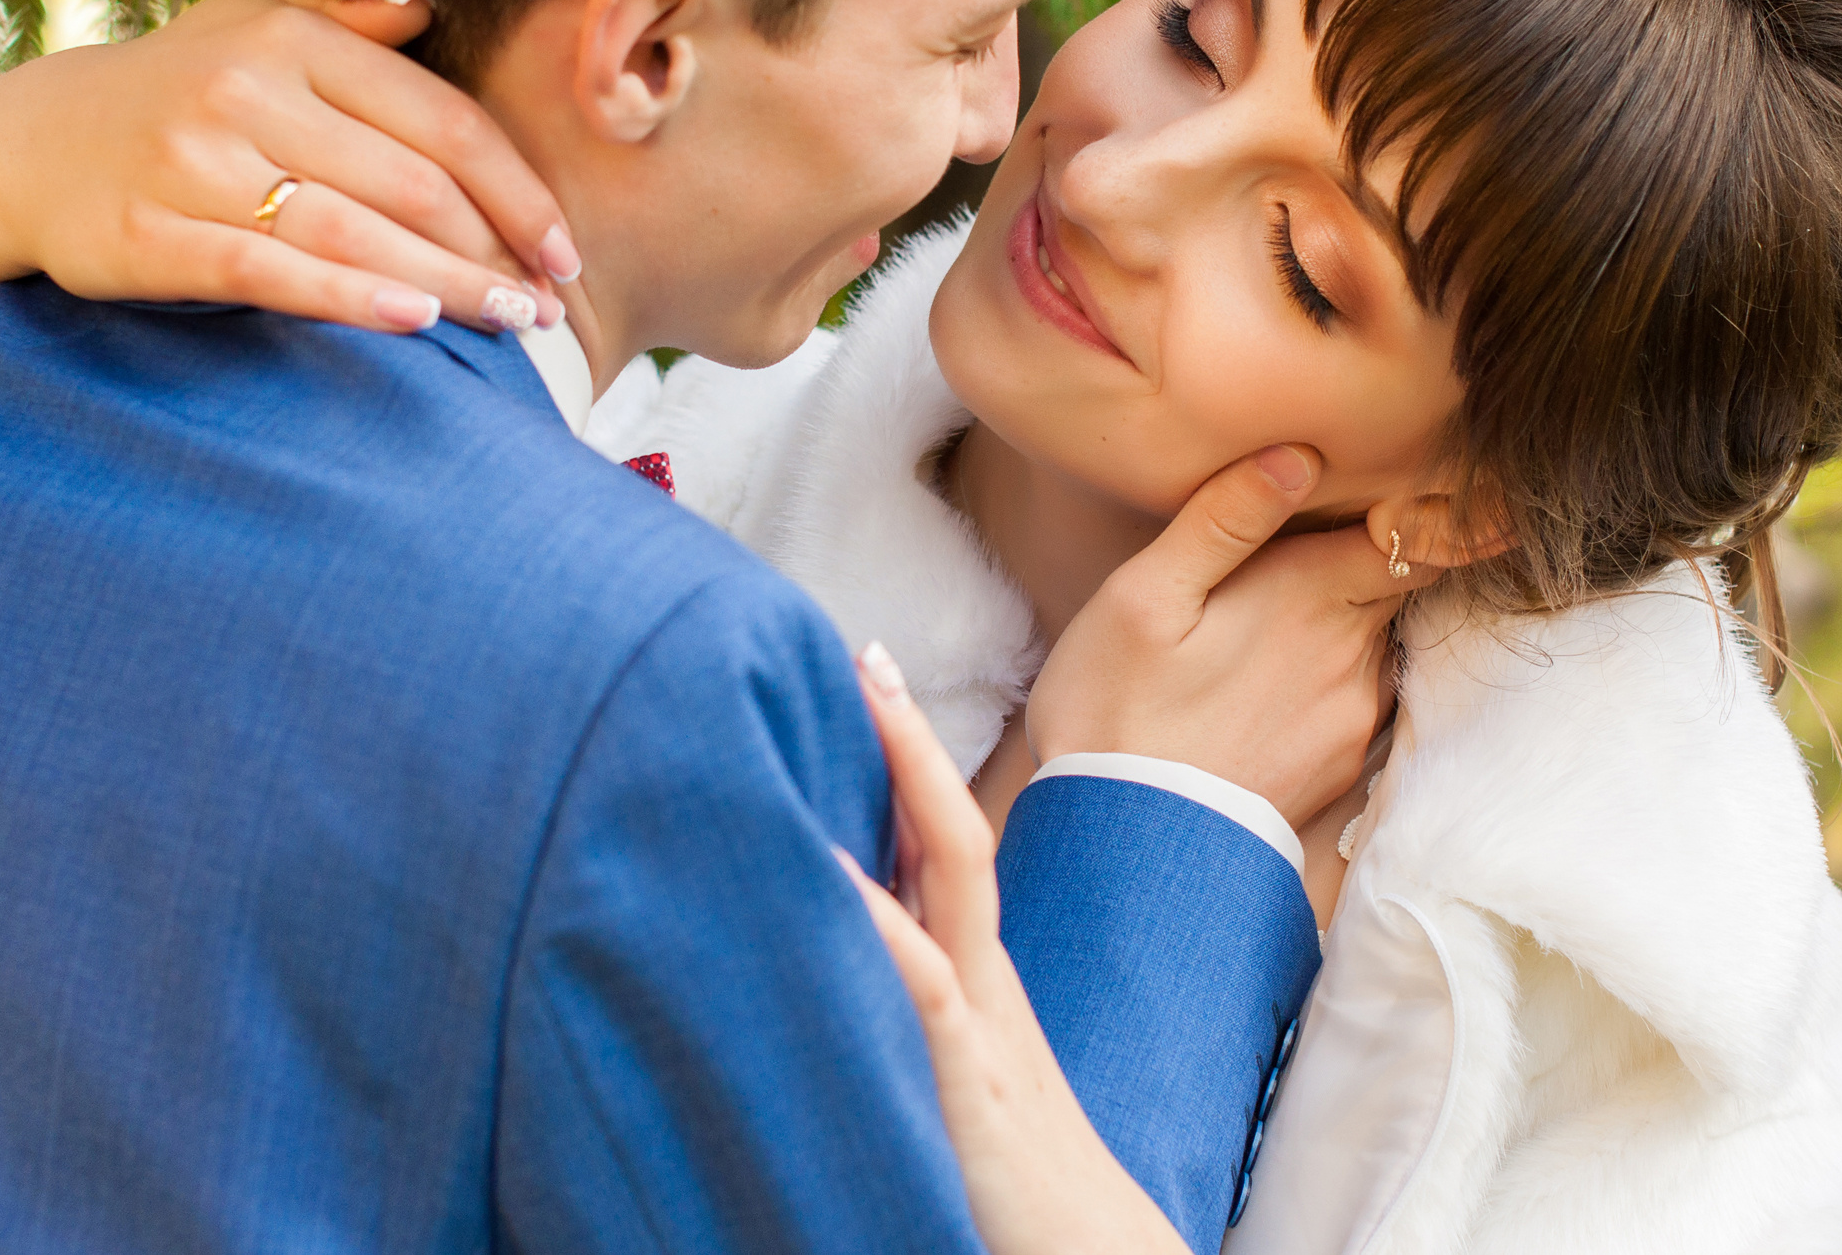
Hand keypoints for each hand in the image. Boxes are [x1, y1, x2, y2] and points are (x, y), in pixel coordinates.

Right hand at [0, 0, 574, 333]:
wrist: (26, 145)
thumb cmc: (174, 88)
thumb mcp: (250, 25)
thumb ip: (345, 20)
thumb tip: (429, 3)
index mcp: (290, 41)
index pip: (439, 120)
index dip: (517, 191)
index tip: (566, 249)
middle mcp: (244, 94)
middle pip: (410, 185)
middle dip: (497, 252)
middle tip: (550, 308)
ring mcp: (192, 165)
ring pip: (353, 232)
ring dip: (449, 285)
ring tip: (512, 325)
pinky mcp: (148, 237)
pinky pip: (268, 272)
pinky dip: (349, 298)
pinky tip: (413, 321)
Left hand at [839, 642, 1191, 1254]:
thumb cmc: (1014, 1189)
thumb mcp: (952, 1085)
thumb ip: (908, 1023)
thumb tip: (838, 968)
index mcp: (975, 983)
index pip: (943, 850)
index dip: (907, 769)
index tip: (868, 687)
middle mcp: (982, 986)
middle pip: (953, 833)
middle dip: (910, 741)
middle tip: (868, 651)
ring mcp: (984, 1027)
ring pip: (949, 881)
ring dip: (907, 786)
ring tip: (861, 703)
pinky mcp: (972, 1086)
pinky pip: (924, 988)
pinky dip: (877, 922)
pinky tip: (827, 872)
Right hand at [1026, 446, 1434, 829]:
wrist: (1125, 849)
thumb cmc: (1115, 709)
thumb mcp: (1145, 596)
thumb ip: (1225, 519)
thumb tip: (1299, 456)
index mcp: (1313, 597)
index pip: (1415, 535)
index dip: (1425, 509)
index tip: (1432, 494)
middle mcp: (1353, 657)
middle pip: (1395, 585)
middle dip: (1369, 559)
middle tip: (1315, 548)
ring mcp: (1354, 717)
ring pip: (1376, 643)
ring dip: (1345, 624)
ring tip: (1272, 629)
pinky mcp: (1341, 766)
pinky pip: (1359, 699)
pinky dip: (1331, 679)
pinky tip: (1269, 688)